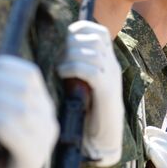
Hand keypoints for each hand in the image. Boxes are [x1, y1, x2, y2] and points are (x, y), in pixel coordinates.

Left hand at [57, 20, 123, 166]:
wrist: (103, 138)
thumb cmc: (86, 111)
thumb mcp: (80, 81)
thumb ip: (73, 65)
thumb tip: (54, 51)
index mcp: (108, 61)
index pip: (100, 32)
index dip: (81, 29)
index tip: (66, 38)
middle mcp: (112, 66)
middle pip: (94, 38)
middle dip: (73, 43)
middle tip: (60, 58)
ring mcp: (111, 78)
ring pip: (91, 52)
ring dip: (71, 56)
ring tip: (60, 67)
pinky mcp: (106, 91)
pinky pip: (90, 70)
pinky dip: (72, 68)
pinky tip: (62, 74)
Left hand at [144, 126, 166, 167]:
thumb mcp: (160, 167)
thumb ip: (157, 155)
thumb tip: (144, 139)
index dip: (161, 134)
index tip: (148, 130)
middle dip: (156, 140)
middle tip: (143, 139)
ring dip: (156, 147)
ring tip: (145, 145)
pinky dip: (158, 158)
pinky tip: (150, 152)